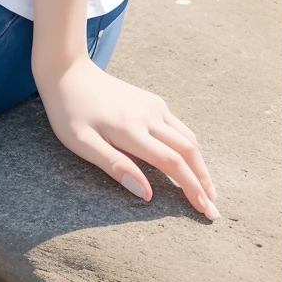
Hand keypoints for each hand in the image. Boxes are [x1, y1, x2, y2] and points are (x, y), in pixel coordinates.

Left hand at [36, 55, 218, 219]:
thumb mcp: (82, 143)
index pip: (172, 163)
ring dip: (200, 165)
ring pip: (188, 137)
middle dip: (203, 181)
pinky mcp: (152, 101)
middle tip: (213, 209)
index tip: (205, 210)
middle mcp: (149, 115)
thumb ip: (115, 166)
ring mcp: (153, 105)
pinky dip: (190, 148)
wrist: (67, 71)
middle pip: (188, 151)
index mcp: (131, 130)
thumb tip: (147, 194)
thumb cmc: (69, 112)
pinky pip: (179, 126)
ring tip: (207, 190)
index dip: (191, 188)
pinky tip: (190, 162)